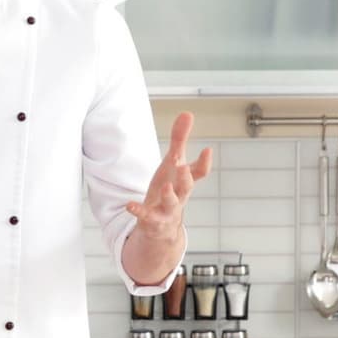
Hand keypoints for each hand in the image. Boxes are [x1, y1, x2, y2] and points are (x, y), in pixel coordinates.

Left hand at [126, 113, 211, 240]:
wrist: (161, 224)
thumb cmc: (169, 188)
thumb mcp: (173, 164)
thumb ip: (179, 140)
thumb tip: (187, 113)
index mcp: (185, 181)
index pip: (200, 173)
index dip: (204, 163)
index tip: (207, 150)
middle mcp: (179, 195)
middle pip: (187, 188)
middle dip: (186, 178)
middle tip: (183, 167)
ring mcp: (166, 209)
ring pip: (172, 203)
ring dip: (169, 195)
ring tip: (165, 186)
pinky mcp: (151, 219)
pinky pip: (146, 216)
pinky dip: (138, 210)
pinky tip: (130, 205)